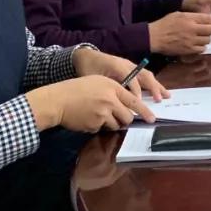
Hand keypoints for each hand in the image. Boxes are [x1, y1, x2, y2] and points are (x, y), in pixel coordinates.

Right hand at [26, 75, 153, 131]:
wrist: (57, 100)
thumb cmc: (76, 89)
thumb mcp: (98, 82)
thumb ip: (114, 90)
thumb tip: (126, 103)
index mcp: (113, 87)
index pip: (134, 101)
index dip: (145, 111)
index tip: (152, 118)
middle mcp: (111, 100)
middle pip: (128, 116)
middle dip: (125, 120)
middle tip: (118, 118)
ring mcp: (103, 113)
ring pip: (116, 124)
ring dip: (110, 123)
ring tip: (97, 114)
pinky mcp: (95, 124)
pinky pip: (101, 129)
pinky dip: (97, 126)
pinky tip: (87, 118)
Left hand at [72, 48, 169, 101]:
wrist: (85, 57)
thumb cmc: (88, 69)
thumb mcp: (93, 79)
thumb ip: (105, 88)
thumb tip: (115, 103)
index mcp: (118, 66)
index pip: (131, 79)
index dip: (136, 91)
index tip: (138, 103)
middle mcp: (127, 64)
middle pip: (144, 75)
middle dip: (153, 88)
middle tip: (160, 99)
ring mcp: (131, 65)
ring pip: (147, 75)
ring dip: (157, 86)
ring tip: (166, 95)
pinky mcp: (131, 68)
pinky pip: (145, 75)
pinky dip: (153, 84)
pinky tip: (159, 91)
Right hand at [148, 11, 210, 55]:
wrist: (154, 37)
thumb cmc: (165, 24)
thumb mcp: (178, 14)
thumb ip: (192, 16)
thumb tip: (204, 18)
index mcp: (189, 18)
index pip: (209, 18)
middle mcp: (192, 29)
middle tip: (208, 29)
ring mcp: (191, 41)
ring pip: (208, 40)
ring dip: (206, 38)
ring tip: (201, 37)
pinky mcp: (188, 50)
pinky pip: (202, 49)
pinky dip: (201, 46)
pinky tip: (197, 44)